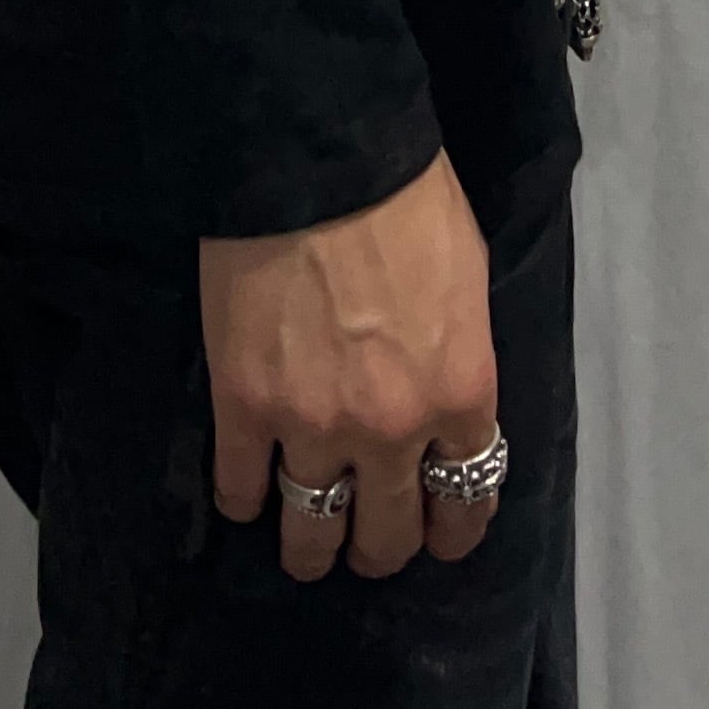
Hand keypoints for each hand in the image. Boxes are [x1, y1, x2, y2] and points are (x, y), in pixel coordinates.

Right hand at [200, 147, 499, 582]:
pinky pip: (241, 489)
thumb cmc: (407, 198)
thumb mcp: (467, 279)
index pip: (466, 500)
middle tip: (368, 539)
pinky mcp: (243, 408)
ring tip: (307, 548)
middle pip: (388, 534)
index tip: (438, 531)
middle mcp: (394, 432)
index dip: (451, 527)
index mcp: (461, 395)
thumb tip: (444, 396)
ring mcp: (313, 427)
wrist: (319, 158)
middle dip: (381, 546)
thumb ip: (458, 359)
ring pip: (312, 533)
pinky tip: (249, 492)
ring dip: (313, 549)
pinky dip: (245, 500)